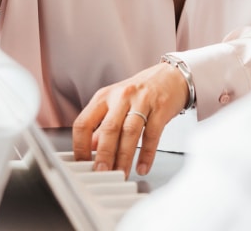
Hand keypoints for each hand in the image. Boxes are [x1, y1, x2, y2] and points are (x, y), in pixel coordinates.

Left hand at [72, 62, 188, 177]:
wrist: (171, 76)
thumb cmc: (141, 91)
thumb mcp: (115, 103)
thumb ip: (101, 125)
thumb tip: (89, 149)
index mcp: (104, 96)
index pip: (84, 122)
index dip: (80, 145)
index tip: (81, 163)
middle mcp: (120, 97)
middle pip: (108, 128)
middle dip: (104, 154)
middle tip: (101, 173)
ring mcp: (141, 101)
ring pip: (129, 132)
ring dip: (124, 157)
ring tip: (121, 174)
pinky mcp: (160, 108)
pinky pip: (152, 134)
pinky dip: (147, 154)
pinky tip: (142, 167)